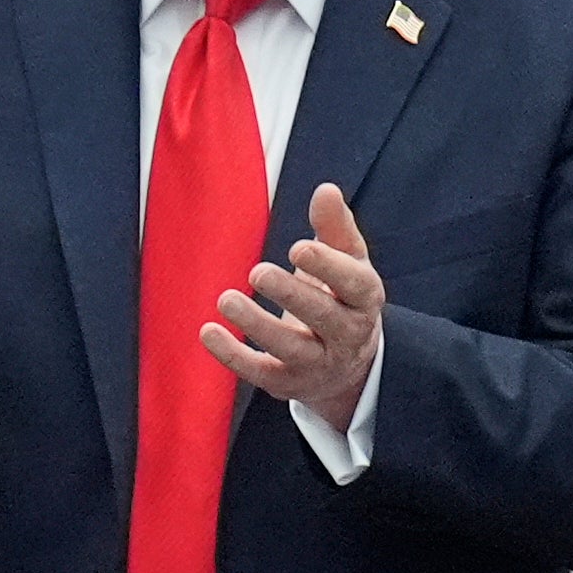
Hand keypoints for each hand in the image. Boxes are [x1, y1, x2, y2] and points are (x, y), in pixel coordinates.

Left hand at [203, 183, 384, 430]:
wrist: (347, 364)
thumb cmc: (340, 296)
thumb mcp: (347, 261)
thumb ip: (334, 227)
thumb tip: (326, 190)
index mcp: (364, 298)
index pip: (354, 284)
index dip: (328, 267)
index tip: (297, 248)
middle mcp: (348, 335)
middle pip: (323, 317)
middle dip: (291, 294)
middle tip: (257, 272)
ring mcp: (319, 364)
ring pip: (290, 348)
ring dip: (257, 325)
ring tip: (227, 299)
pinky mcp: (288, 383)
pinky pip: (261, 372)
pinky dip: (233, 356)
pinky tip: (208, 332)